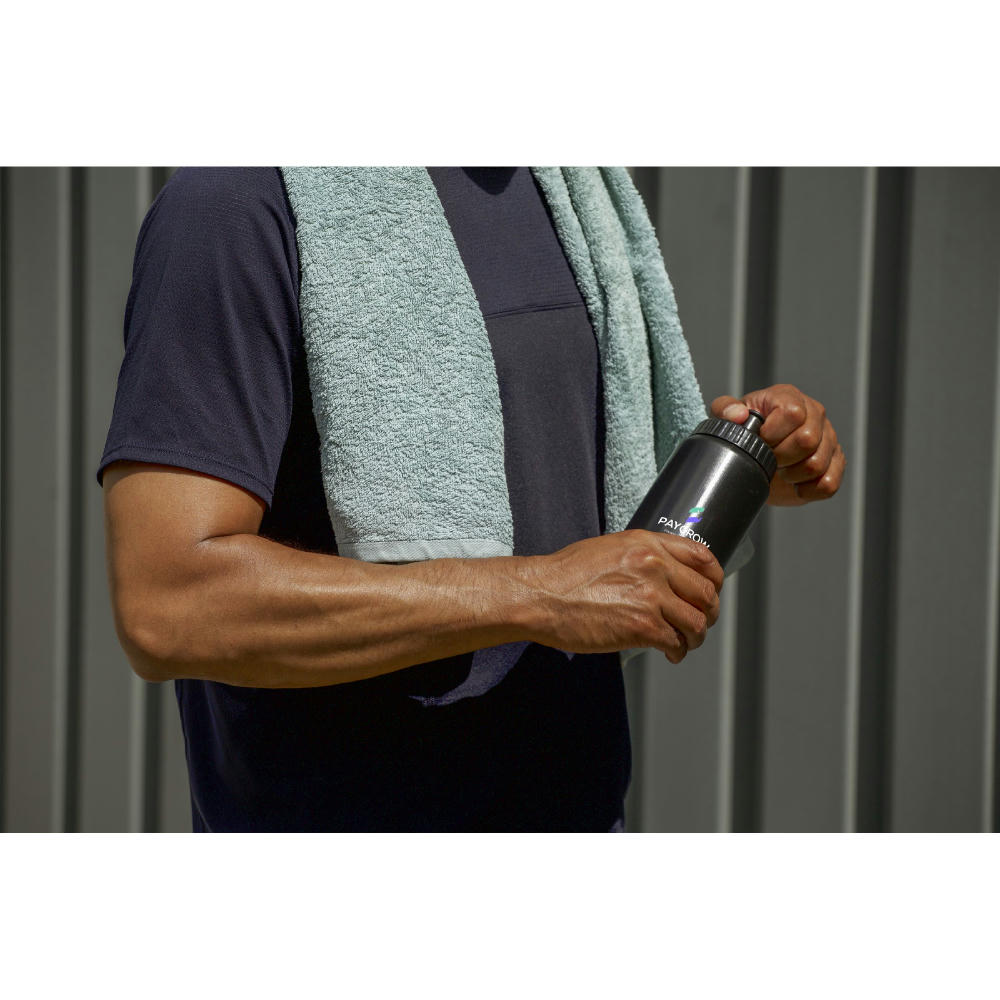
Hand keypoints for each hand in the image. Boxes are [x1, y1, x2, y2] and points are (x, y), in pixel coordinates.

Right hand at [524, 530, 723, 662]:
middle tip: (701, 622)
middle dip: (709, 612)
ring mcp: (651, 597)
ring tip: (685, 642)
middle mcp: (654, 566)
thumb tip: (662, 573)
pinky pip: (676, 642)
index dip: (714, 578)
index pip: (702, 557)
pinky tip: (669, 653)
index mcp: (647, 544)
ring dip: (695, 636)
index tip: (711, 590)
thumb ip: (640, 556)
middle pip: (705, 593)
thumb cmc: (565, 575)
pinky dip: (677, 652)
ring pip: (696, 622)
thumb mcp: (608, 548)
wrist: (541, 596)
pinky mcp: (642, 627)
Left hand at [710, 384, 845, 506]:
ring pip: (817, 464)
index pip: (792, 414)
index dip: (773, 434)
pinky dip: (808, 490)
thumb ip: (725, 409)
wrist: (757, 456)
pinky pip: (829, 483)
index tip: (761, 441)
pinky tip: (795, 483)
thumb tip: (739, 415)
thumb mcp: (727, 416)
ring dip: (792, 475)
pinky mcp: (836, 462)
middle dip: (781, 457)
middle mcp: (815, 414)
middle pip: (807, 440)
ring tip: (781, 469)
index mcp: (789, 398)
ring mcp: (829, 438)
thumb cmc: (746, 431)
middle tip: (769, 459)